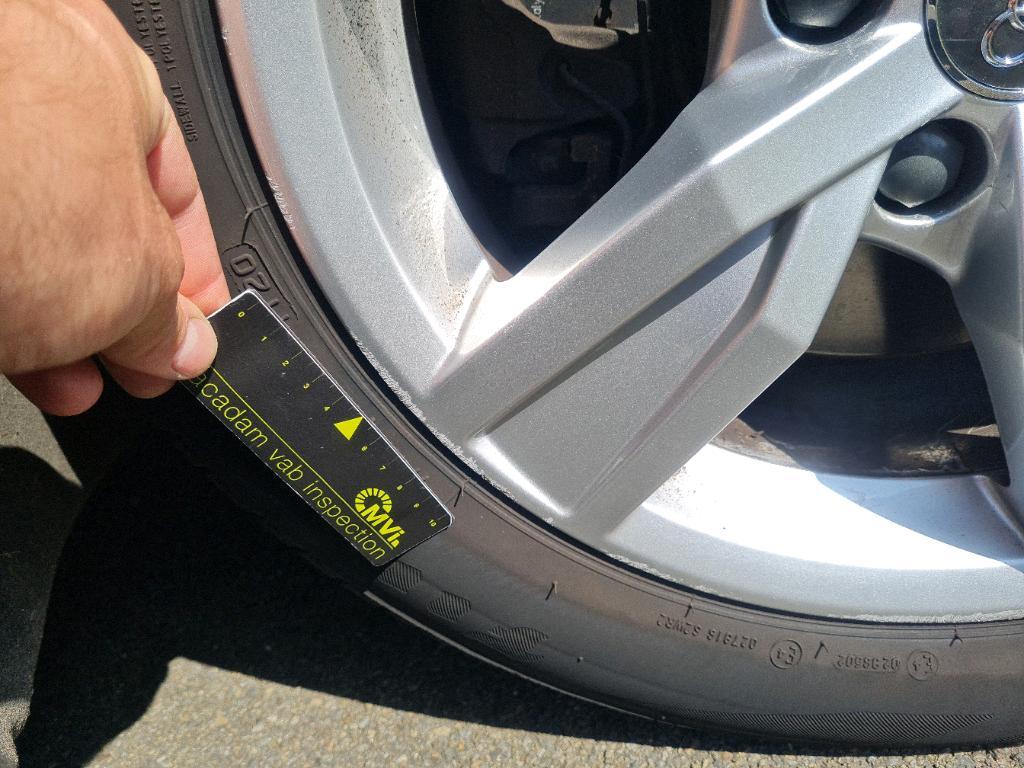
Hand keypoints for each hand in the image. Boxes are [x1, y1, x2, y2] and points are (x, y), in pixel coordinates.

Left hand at [0, 0, 229, 414]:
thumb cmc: (4, 187)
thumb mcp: (138, 277)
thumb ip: (166, 315)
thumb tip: (178, 342)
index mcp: (107, 72)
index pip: (176, 186)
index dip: (192, 273)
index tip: (189, 333)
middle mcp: (26, 85)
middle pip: (98, 220)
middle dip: (120, 311)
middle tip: (133, 364)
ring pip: (28, 242)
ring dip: (59, 325)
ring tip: (72, 380)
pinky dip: (2, 310)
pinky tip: (20, 359)